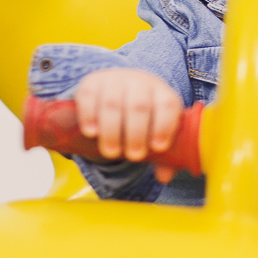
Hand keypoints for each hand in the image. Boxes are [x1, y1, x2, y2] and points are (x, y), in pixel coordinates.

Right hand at [74, 68, 184, 183]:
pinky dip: (89, 115)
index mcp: (162, 94)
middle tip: (133, 156)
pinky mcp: (92, 82)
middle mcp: (140, 84)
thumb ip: (164, 156)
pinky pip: (89, 96)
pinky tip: (91, 132)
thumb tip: (164, 177)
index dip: (164, 126)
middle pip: (139, 105)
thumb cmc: (145, 117)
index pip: (167, 105)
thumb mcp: (156, 132)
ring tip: (111, 152)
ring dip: (111, 130)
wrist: (121, 86)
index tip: (157, 147)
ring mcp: (115, 80)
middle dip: (136, 133)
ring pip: (113, 102)